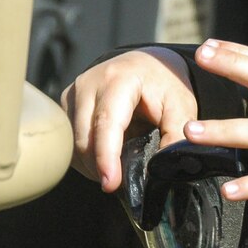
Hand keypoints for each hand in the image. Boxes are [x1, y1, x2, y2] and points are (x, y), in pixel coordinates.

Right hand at [61, 47, 194, 191]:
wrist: (146, 64)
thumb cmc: (163, 84)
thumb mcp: (181, 105)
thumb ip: (177, 133)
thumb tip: (165, 167)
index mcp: (118, 79)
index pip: (106, 122)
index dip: (107, 156)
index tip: (110, 183)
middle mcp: (88, 84)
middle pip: (85, 138)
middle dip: (101, 167)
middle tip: (121, 183)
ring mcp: (73, 94)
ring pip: (74, 143)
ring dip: (93, 164)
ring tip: (118, 167)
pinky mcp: (66, 105)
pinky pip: (70, 141)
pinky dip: (86, 156)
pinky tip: (106, 157)